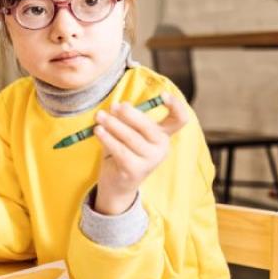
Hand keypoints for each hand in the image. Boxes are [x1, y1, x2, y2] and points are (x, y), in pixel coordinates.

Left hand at [93, 92, 188, 214]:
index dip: (176, 106)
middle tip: (113, 106)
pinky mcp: (135, 170)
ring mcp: (150, 160)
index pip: (179, 119)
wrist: (117, 182)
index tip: (163, 95)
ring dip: (113, 125)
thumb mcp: (126, 131)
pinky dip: (107, 139)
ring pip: (131, 138)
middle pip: (149, 126)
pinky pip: (120, 150)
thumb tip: (119, 106)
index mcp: (162, 134)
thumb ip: (126, 118)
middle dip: (129, 114)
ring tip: (99, 117)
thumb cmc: (122, 150)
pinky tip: (98, 131)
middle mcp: (161, 147)